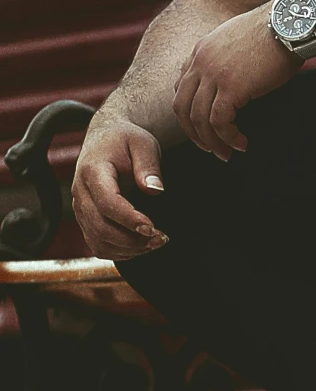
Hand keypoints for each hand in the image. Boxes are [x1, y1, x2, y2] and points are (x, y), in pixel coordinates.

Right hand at [73, 114, 168, 259]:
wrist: (105, 138)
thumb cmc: (126, 140)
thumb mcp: (143, 144)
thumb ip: (149, 166)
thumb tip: (155, 190)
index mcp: (93, 171)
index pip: (107, 203)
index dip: (129, 219)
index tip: (152, 228)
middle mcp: (80, 192)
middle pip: (101, 227)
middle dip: (132, 239)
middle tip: (161, 239)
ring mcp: (80, 208)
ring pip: (98, 240)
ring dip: (127, 249)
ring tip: (155, 243)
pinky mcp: (85, 218)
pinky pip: (97, 244)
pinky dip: (119, 252)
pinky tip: (141, 247)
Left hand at [174, 5, 296, 157]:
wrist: (289, 23)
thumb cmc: (276, 31)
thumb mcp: (240, 40)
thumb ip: (227, 58)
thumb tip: (236, 80)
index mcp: (201, 50)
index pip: (181, 88)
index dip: (189, 113)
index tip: (204, 127)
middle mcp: (200, 62)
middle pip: (182, 107)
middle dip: (193, 133)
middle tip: (210, 148)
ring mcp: (213, 74)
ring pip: (198, 119)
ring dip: (212, 142)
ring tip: (227, 153)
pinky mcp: (231, 87)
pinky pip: (220, 122)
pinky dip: (228, 137)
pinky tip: (241, 143)